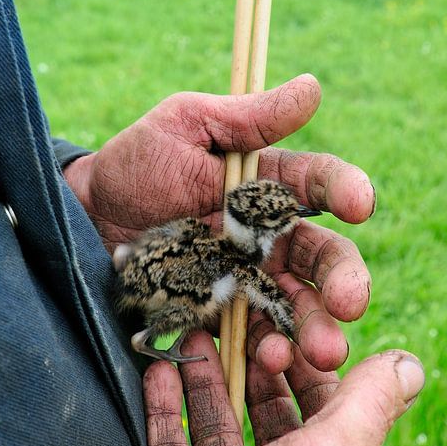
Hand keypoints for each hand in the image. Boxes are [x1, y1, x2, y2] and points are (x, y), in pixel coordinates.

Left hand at [64, 74, 375, 372]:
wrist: (86, 221)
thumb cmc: (136, 164)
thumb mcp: (185, 126)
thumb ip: (248, 119)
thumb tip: (313, 87)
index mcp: (266, 185)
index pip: (318, 184)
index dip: (344, 190)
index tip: (359, 203)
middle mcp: (267, 235)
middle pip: (321, 256)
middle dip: (343, 278)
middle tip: (349, 302)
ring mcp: (247, 279)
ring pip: (298, 304)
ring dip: (317, 328)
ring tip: (322, 350)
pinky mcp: (223, 315)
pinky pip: (255, 337)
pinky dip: (270, 350)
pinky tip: (271, 358)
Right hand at [143, 332, 423, 445]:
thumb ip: (367, 408)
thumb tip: (410, 363)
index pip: (323, 408)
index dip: (306, 361)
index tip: (283, 320)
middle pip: (266, 411)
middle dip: (250, 361)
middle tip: (233, 319)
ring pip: (216, 425)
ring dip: (205, 377)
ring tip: (192, 335)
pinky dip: (165, 408)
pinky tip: (158, 370)